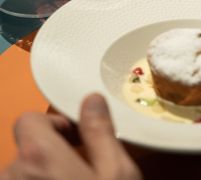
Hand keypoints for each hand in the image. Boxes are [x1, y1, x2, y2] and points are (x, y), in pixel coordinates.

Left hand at [0, 93, 142, 179]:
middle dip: (51, 154)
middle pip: (27, 148)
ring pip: (23, 174)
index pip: (28, 120)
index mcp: (37, 155)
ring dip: (42, 175)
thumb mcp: (117, 173)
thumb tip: (92, 99)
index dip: (54, 126)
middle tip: (81, 170)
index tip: (76, 141)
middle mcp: (12, 175)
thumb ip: (101, 131)